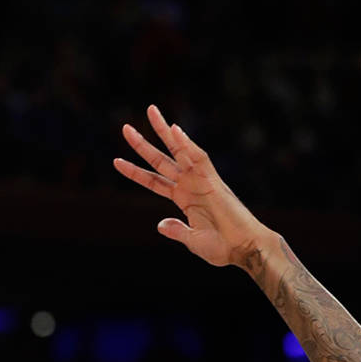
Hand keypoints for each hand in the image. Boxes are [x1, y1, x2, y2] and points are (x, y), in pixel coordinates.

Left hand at [113, 104, 271, 267]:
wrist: (244, 249)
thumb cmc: (223, 247)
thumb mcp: (191, 240)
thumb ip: (176, 231)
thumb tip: (160, 225)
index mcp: (184, 198)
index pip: (154, 181)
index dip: (135, 172)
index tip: (116, 161)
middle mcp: (190, 185)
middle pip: (161, 160)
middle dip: (143, 144)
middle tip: (125, 128)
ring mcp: (201, 181)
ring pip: (179, 150)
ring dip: (164, 131)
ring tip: (150, 112)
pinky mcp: (213, 181)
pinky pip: (199, 158)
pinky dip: (186, 144)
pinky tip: (173, 129)